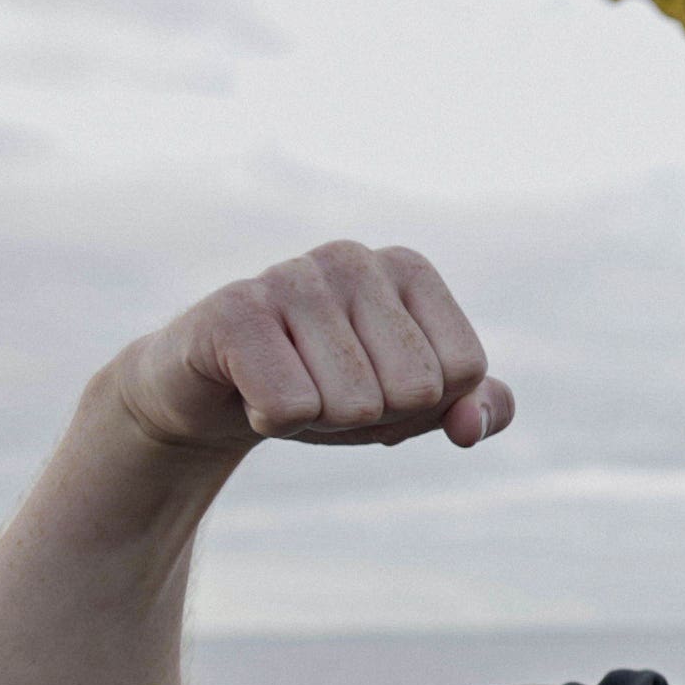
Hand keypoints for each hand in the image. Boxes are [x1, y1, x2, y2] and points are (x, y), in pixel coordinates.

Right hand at [107, 242, 514, 454]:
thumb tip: (470, 426)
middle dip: (372, 417)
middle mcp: (354, 258)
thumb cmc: (323, 388)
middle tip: (322, 389)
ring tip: (284, 386)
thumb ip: (476, 408)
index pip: (464, 371)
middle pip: (416, 390)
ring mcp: (292, 276)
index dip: (420, 405)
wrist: (208, 393)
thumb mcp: (412, 405)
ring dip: (318, 421)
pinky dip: (272, 422)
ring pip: (355, 404)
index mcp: (409, 268)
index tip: (372, 384)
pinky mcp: (234, 311)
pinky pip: (291, 407)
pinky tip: (248, 392)